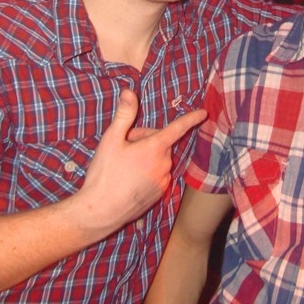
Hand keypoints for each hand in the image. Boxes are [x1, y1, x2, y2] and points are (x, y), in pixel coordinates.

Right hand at [72, 89, 205, 241]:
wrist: (100, 211)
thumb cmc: (105, 174)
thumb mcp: (111, 140)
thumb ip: (124, 115)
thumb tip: (130, 92)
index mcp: (155, 149)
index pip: (177, 128)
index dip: (191, 119)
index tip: (203, 113)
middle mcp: (164, 165)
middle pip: (160, 142)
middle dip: (145, 139)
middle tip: (123, 145)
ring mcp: (163, 181)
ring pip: (158, 159)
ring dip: (146, 156)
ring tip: (123, 164)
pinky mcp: (159, 194)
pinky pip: (157, 174)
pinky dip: (146, 171)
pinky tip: (128, 178)